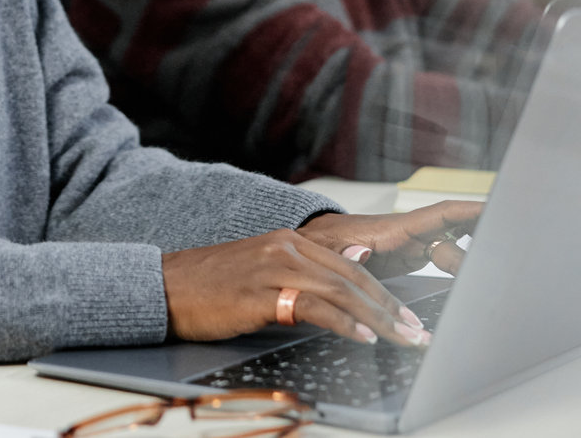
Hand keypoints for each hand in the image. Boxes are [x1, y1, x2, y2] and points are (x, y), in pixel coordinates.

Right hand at [161, 227, 430, 349]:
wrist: (162, 286)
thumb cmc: (209, 287)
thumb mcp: (263, 271)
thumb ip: (307, 270)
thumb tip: (355, 264)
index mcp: (290, 241)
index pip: (351, 268)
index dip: (384, 294)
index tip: (408, 318)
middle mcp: (287, 247)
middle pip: (354, 278)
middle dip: (391, 308)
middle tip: (417, 333)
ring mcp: (274, 267)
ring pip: (341, 290)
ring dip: (379, 318)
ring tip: (403, 339)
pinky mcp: (262, 292)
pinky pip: (314, 306)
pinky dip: (345, 323)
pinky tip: (364, 337)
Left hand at [297, 202, 482, 279]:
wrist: (312, 246)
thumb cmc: (319, 240)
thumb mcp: (325, 247)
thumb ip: (343, 250)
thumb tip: (362, 251)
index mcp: (394, 228)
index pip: (439, 216)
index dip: (468, 212)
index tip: (496, 210)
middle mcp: (410, 234)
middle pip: (456, 233)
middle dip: (483, 236)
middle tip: (510, 248)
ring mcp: (413, 247)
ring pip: (453, 250)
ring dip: (472, 259)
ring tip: (495, 274)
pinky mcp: (411, 259)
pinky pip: (443, 260)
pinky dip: (460, 268)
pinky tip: (477, 278)